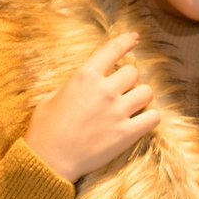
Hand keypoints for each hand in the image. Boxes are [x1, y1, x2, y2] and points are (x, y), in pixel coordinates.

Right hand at [25, 31, 157, 182]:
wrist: (49, 160)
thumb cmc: (45, 129)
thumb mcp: (52, 96)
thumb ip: (74, 86)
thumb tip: (85, 84)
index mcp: (85, 76)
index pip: (113, 50)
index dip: (127, 41)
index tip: (135, 38)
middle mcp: (104, 90)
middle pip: (133, 72)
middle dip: (129, 81)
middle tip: (122, 92)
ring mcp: (117, 112)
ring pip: (147, 92)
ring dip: (141, 98)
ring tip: (133, 107)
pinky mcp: (126, 134)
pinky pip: (153, 117)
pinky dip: (150, 118)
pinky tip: (142, 121)